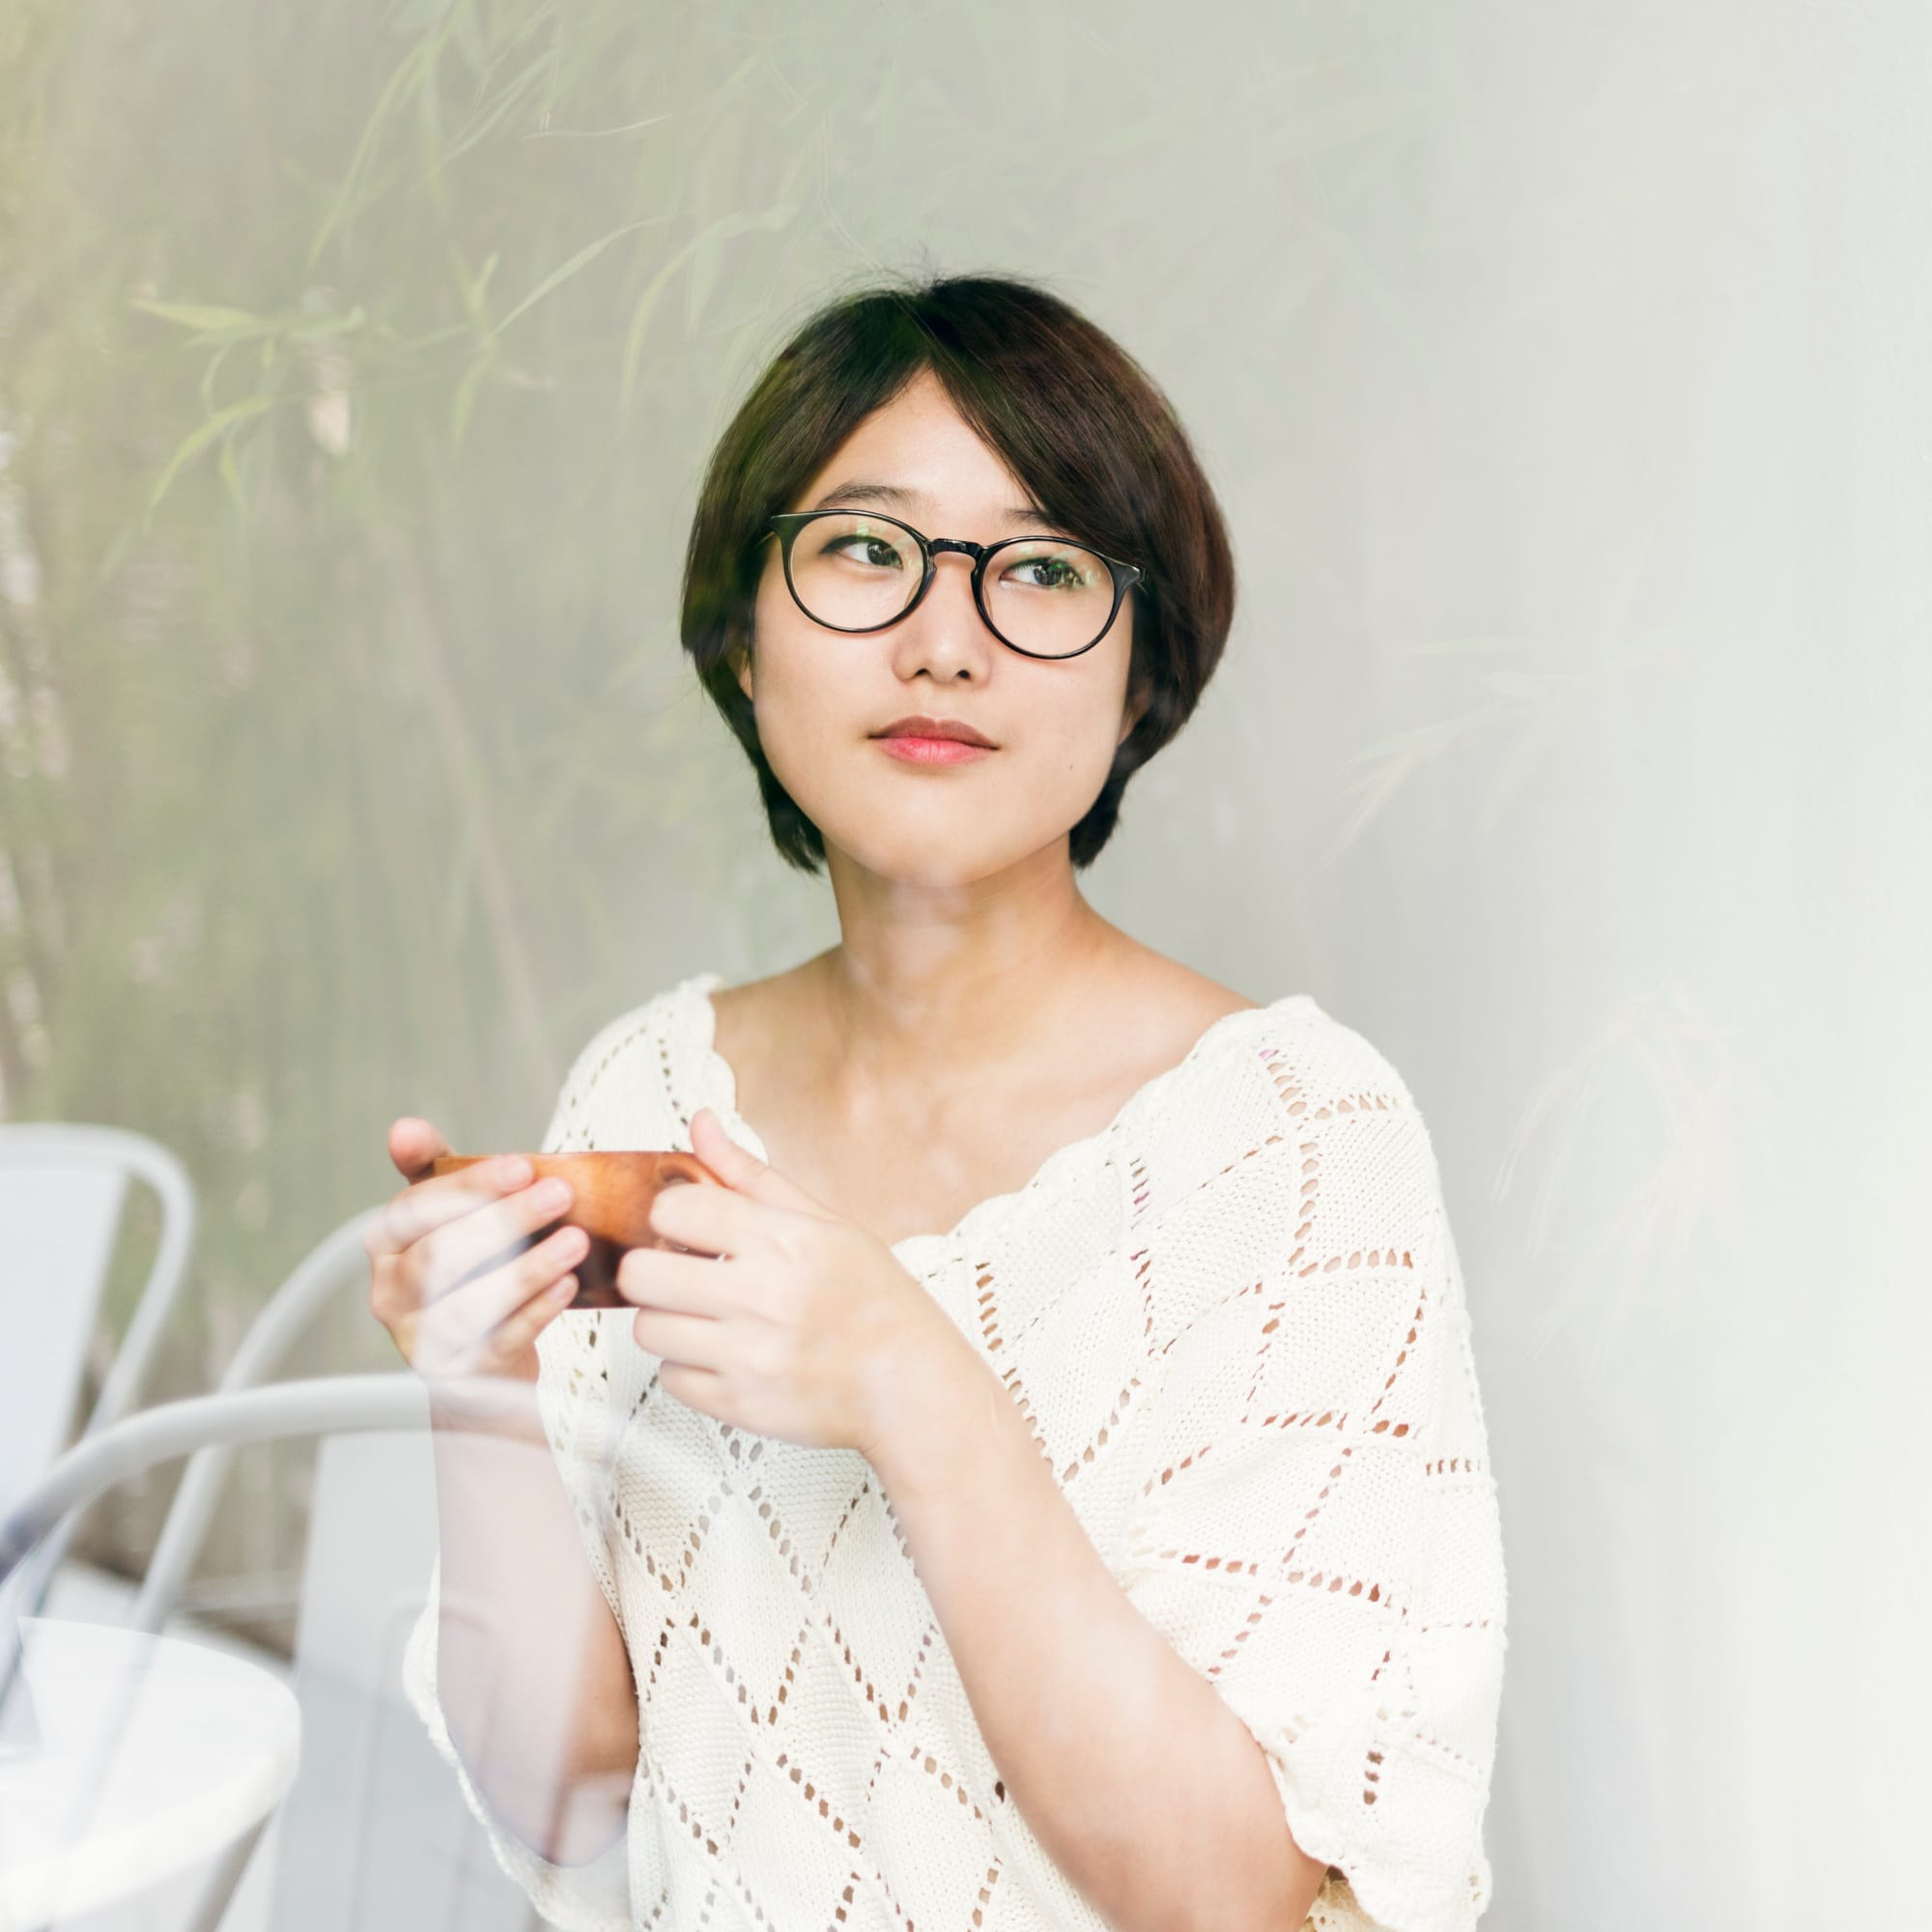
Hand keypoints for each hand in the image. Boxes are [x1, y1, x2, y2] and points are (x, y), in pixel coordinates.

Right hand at [367, 1116, 590, 1422]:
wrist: (479, 1361)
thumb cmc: (471, 1272)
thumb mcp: (452, 1215)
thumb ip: (439, 1168)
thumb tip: (404, 1128)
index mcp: (387, 1243)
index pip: (416, 1208)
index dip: (469, 1187)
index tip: (522, 1166)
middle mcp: (390, 1293)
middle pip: (439, 1257)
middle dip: (503, 1222)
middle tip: (559, 1195)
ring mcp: (419, 1339)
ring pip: (465, 1306)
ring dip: (525, 1271)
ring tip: (574, 1242)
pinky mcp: (456, 1375)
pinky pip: (497, 1343)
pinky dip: (535, 1313)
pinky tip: (567, 1286)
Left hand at [616, 1106, 970, 1461]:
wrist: (909, 1384)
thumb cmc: (873, 1299)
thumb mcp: (824, 1222)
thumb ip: (750, 1174)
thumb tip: (701, 1123)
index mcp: (782, 1241)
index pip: (673, 1210)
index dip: (673, 1216)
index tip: (692, 1228)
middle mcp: (760, 1297)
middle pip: (642, 1274)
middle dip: (655, 1270)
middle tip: (684, 1273)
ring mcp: (747, 1356)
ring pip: (647, 1329)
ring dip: (669, 1320)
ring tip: (708, 1317)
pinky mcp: (738, 1406)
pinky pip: (670, 1378)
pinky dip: (688, 1366)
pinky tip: (724, 1354)